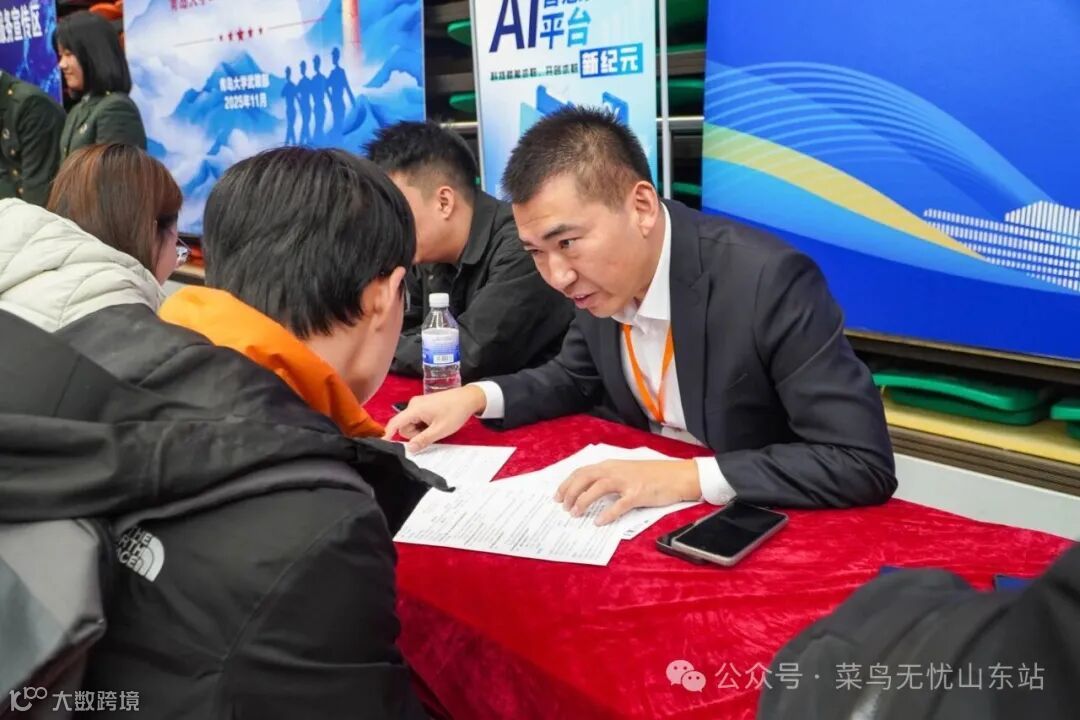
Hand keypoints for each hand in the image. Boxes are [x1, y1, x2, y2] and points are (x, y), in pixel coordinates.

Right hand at [382, 385, 487, 450]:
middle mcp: (413, 404)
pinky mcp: (423, 405)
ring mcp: (418, 404)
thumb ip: (423, 440)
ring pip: (411, 423)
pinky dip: (423, 424)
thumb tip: (409, 449)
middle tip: (431, 433)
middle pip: (404, 426)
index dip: (388, 434)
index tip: (382, 444)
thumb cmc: (455, 412)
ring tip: (435, 427)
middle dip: (414, 434)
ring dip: (420, 430)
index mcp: (415, 408)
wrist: (468, 398)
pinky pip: (417, 419)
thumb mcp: (440, 430)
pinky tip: (435, 423)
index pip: (395, 422)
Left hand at [555, 459, 701, 524]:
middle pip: (585, 478)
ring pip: (597, 488)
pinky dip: (607, 514)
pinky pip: (619, 505)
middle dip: (570, 492)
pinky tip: (599, 522)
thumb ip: (609, 478)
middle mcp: (615, 470)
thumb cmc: (653, 476)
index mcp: (611, 465)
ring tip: (575, 514)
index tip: (557, 495)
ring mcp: (627, 481)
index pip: (582, 472)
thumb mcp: (627, 472)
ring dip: (583, 501)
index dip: (567, 483)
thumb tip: (590, 492)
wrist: (677, 476)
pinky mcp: (638, 494)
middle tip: (563, 506)